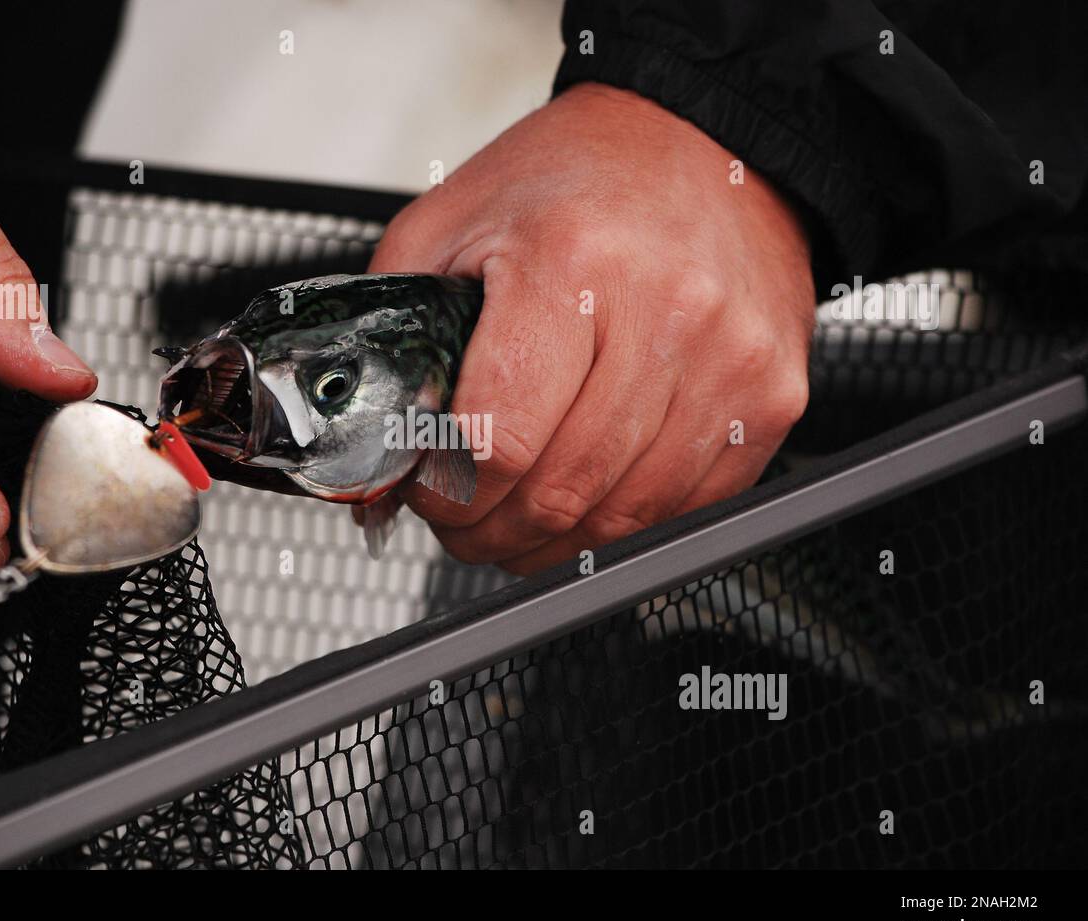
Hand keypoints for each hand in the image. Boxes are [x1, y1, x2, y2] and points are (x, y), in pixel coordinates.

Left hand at [370, 82, 813, 573]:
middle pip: (561, 491)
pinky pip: (689, 508)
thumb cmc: (579, 180)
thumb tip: (378, 456)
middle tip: (462, 521)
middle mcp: (666, 313)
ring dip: (554, 544)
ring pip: (626, 518)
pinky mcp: (772, 396)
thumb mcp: (453, 223)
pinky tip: (586, 505)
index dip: (450, 493)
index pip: (499, 437)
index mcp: (571, 262)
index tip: (429, 494)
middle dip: (490, 531)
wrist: (709, 145)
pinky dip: (626, 529)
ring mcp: (732, 362)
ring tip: (516, 520)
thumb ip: (400, 335)